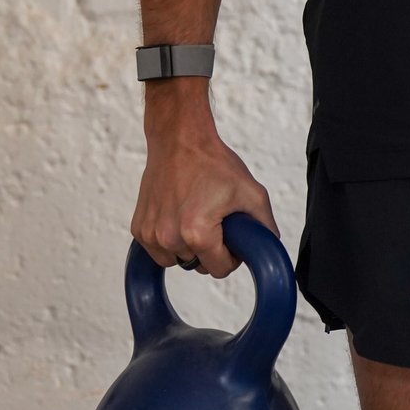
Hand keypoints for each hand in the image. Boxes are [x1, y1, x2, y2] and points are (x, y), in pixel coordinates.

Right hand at [131, 128, 279, 278]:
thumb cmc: (212, 162)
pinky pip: (159, 250)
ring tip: (196, 213)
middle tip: (215, 218)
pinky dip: (170, 239)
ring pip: (178, 260)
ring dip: (188, 246)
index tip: (231, 235)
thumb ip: (264, 223)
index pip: (220, 270)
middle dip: (210, 249)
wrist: (179, 139)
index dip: (231, 254)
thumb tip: (270, 245)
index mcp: (198, 234)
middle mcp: (169, 238)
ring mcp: (150, 235)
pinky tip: (178, 214)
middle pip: (199, 266)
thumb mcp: (249, 190)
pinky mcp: (139, 229)